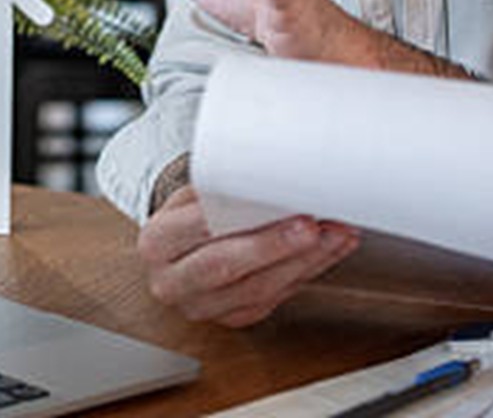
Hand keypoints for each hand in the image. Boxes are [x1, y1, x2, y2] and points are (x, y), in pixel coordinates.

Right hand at [138, 186, 359, 326]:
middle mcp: (173, 282)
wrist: (175, 256)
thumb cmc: (186, 220)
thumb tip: (269, 174)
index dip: (238, 218)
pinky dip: (307, 273)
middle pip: (227, 266)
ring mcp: (203, 306)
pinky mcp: (233, 319)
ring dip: (305, 261)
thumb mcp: (190, 197)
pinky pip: (275, 298)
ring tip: (335, 235)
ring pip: (258, 289)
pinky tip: (328, 252)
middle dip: (277, 247)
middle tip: (315, 228)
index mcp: (157, 243)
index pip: (199, 230)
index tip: (277, 205)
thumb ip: (220, 192)